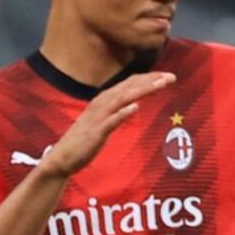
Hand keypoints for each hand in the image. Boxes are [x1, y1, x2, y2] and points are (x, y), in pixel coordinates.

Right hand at [39, 71, 174, 178]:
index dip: (148, 78)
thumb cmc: (86, 140)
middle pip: (129, 87)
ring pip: (122, 99)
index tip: (168, 76)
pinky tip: (136, 107)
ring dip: (142, 90)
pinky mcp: (96, 132)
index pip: (129, 84)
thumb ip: (117, 111)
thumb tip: (133, 104)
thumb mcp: (105, 121)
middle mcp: (101, 104)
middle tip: (171, 76)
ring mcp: (99, 117)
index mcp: (104, 100)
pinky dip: (123, 112)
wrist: (63, 157)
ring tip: (160, 84)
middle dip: (150, 80)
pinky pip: (111, 121)